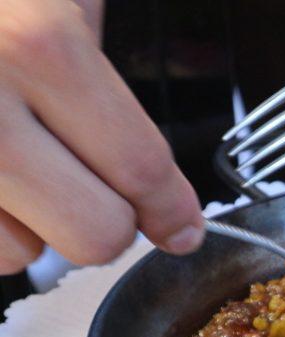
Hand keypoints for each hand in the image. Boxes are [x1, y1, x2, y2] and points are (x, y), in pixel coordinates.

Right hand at [0, 0, 203, 274]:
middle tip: (96, 184)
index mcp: (37, 44)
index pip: (141, 168)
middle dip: (107, 216)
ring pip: (17, 254)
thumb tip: (149, 176)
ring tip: (14, 159)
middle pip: (93, 234)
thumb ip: (91, 62)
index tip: (179, 227)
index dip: (171, 210)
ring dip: (31, 223)